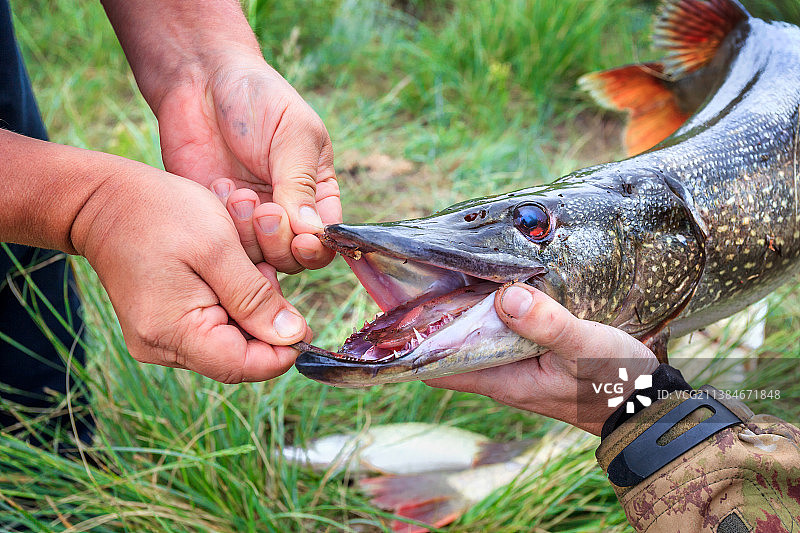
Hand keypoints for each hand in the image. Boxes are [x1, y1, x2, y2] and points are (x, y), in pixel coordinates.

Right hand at [71, 157, 310, 382]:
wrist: (103, 200)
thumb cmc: (160, 214)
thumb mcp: (218, 248)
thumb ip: (256, 298)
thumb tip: (292, 339)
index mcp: (174, 333)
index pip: (244, 367)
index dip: (282, 350)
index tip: (302, 321)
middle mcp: (162, 347)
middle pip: (238, 355)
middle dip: (264, 318)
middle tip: (264, 270)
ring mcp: (159, 339)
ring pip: (228, 339)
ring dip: (247, 305)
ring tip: (243, 262)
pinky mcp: (161, 326)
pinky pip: (210, 325)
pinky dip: (230, 300)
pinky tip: (227, 268)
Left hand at [155, 51, 340, 272]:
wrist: (201, 80)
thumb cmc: (258, 98)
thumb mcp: (293, 135)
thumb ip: (302, 184)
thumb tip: (312, 232)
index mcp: (317, 192)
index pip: (326, 239)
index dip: (317, 248)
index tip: (302, 240)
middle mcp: (285, 211)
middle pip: (292, 258)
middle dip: (278, 241)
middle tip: (264, 210)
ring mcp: (248, 218)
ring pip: (257, 257)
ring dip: (247, 231)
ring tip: (237, 192)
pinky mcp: (214, 216)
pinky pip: (223, 243)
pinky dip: (222, 223)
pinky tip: (219, 187)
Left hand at [427, 283, 658, 434]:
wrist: (648, 403)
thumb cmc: (614, 382)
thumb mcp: (583, 348)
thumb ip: (547, 324)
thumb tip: (506, 295)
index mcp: (501, 381)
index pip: (437, 368)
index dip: (417, 342)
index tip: (406, 306)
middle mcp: (502, 374)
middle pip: (454, 345)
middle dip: (441, 314)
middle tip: (430, 269)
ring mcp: (518, 364)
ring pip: (479, 333)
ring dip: (470, 306)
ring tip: (457, 265)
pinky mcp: (535, 353)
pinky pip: (505, 328)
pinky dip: (499, 306)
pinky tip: (502, 279)